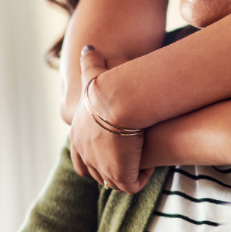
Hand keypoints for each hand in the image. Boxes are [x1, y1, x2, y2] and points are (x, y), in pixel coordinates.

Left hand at [69, 46, 153, 193]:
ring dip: (130, 171)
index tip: (114, 147)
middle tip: (131, 155)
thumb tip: (88, 48)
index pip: (81, 159)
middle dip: (114, 167)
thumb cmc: (108, 86)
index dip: (96, 156)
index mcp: (78, 138)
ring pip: (115, 180)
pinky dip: (143, 175)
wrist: (118, 100)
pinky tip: (152, 161)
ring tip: (144, 158)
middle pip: (97, 173)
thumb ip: (90, 62)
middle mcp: (86, 156)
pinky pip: (133, 184)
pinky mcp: (121, 175)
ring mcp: (102, 169)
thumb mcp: (95, 74)